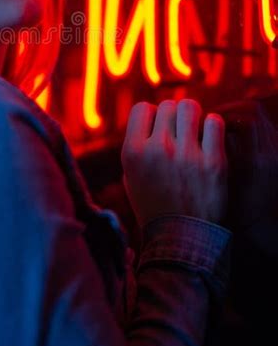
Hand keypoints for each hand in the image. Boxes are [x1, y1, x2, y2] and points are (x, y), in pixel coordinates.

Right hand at [121, 99, 226, 226]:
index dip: (151, 116)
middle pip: (167, 106)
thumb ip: (136, 147)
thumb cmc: (155, 207)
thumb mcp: (131, 178)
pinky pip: (214, 122)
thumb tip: (149, 121)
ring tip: (195, 133)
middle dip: (173, 117)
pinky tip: (209, 140)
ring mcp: (186, 155)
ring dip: (193, 117)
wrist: (181, 240)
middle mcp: (157, 150)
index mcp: (133, 153)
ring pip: (190, 107)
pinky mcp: (213, 162)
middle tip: (179, 134)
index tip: (158, 130)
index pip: (142, 108)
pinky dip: (213, 127)